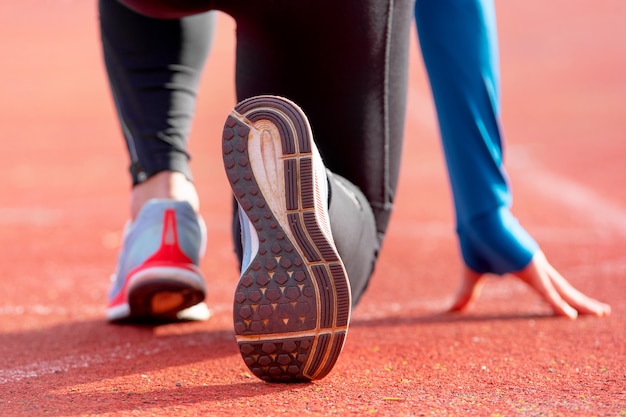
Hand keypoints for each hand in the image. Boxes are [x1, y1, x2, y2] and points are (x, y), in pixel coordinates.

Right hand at [447, 250, 610, 318]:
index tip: (573, 312)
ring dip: (582, 303)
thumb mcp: (472, 275)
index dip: (561, 300)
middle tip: (603, 312)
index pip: (549, 288)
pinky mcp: (530, 265)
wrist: (476, 220)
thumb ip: (467, 293)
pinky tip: (570, 317)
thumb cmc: (475, 241)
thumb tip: (452, 311)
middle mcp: (537, 267)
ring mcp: (536, 265)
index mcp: (526, 268)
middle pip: (564, 288)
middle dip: (583, 301)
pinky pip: (546, 291)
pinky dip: (557, 305)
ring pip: (563, 290)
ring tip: (603, 313)